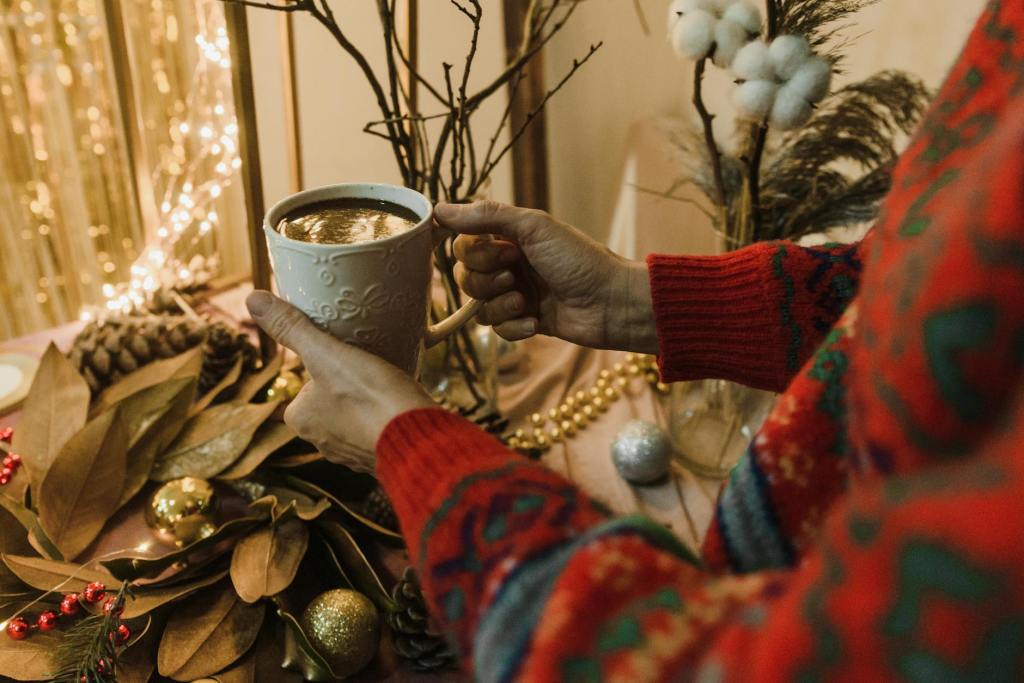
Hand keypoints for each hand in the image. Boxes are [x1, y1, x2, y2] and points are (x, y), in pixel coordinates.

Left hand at [246, 290, 434, 473]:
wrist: (418, 439)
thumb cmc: (369, 397)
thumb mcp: (327, 354)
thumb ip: (292, 328)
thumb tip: (254, 299)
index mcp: (301, 418)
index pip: (307, 381)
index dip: (329, 364)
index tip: (348, 355)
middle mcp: (321, 442)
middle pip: (331, 398)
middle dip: (349, 385)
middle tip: (371, 368)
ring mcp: (351, 454)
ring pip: (355, 417)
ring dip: (369, 404)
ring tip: (387, 386)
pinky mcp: (380, 458)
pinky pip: (377, 431)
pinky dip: (385, 419)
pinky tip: (400, 406)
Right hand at [436, 201, 657, 352]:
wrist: (610, 302)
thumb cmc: (578, 259)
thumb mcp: (534, 227)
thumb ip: (487, 216)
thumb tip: (438, 209)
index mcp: (510, 238)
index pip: (463, 243)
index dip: (472, 252)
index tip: (499, 251)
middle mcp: (508, 264)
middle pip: (464, 276)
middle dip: (485, 279)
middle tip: (514, 274)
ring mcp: (515, 294)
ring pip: (477, 306)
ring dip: (499, 304)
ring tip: (524, 301)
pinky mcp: (524, 321)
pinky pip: (496, 329)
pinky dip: (513, 325)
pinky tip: (535, 322)